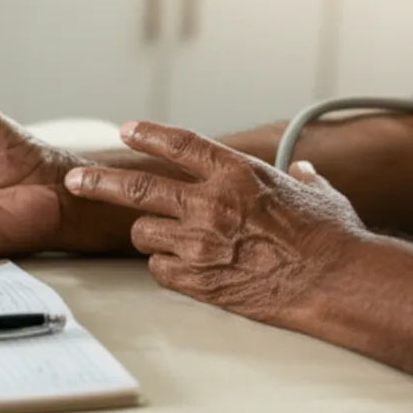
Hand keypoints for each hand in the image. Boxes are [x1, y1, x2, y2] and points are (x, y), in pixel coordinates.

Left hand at [63, 121, 366, 325]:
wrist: (337, 282)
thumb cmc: (332, 236)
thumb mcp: (318, 192)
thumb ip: (300, 177)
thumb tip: (301, 172)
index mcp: (236, 173)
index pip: (178, 143)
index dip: (148, 134)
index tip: (126, 130)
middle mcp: (210, 203)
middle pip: (136, 188)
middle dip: (97, 182)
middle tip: (75, 180)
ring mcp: (200, 243)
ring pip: (143, 232)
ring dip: (150, 232)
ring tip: (167, 236)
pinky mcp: (199, 280)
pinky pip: (159, 270)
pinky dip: (166, 267)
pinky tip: (182, 266)